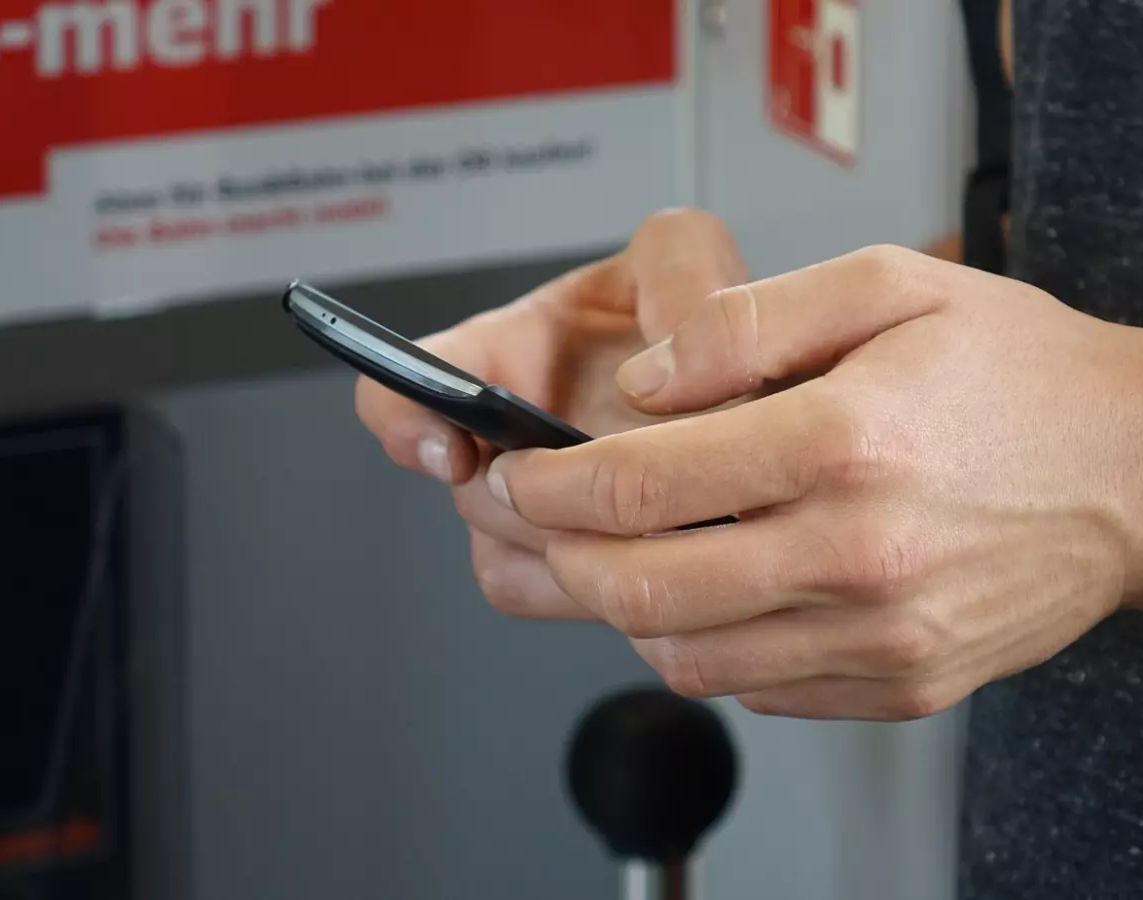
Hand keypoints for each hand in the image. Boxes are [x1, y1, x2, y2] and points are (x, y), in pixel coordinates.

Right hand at [355, 209, 749, 618]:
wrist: (738, 394)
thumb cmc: (690, 321)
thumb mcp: (685, 259)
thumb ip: (675, 270)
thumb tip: (656, 364)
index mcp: (507, 355)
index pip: (407, 384)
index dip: (405, 416)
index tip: (450, 449)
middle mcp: (507, 439)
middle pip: (472, 494)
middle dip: (545, 494)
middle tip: (623, 478)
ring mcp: (537, 509)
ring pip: (506, 554)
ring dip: (576, 542)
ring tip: (659, 507)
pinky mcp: (572, 570)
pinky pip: (550, 594)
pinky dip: (598, 582)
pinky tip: (657, 547)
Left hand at [485, 245, 1142, 719]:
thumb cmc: (1021, 374)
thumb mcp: (888, 285)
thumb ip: (748, 322)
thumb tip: (645, 382)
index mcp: (845, 441)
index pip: (642, 484)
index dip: (550, 482)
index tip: (517, 471)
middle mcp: (859, 554)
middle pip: (644, 589)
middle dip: (555, 557)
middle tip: (528, 521)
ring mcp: (881, 636)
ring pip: (688, 657)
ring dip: (617, 611)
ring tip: (602, 556)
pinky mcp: (899, 684)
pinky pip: (756, 689)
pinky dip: (700, 647)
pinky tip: (699, 594)